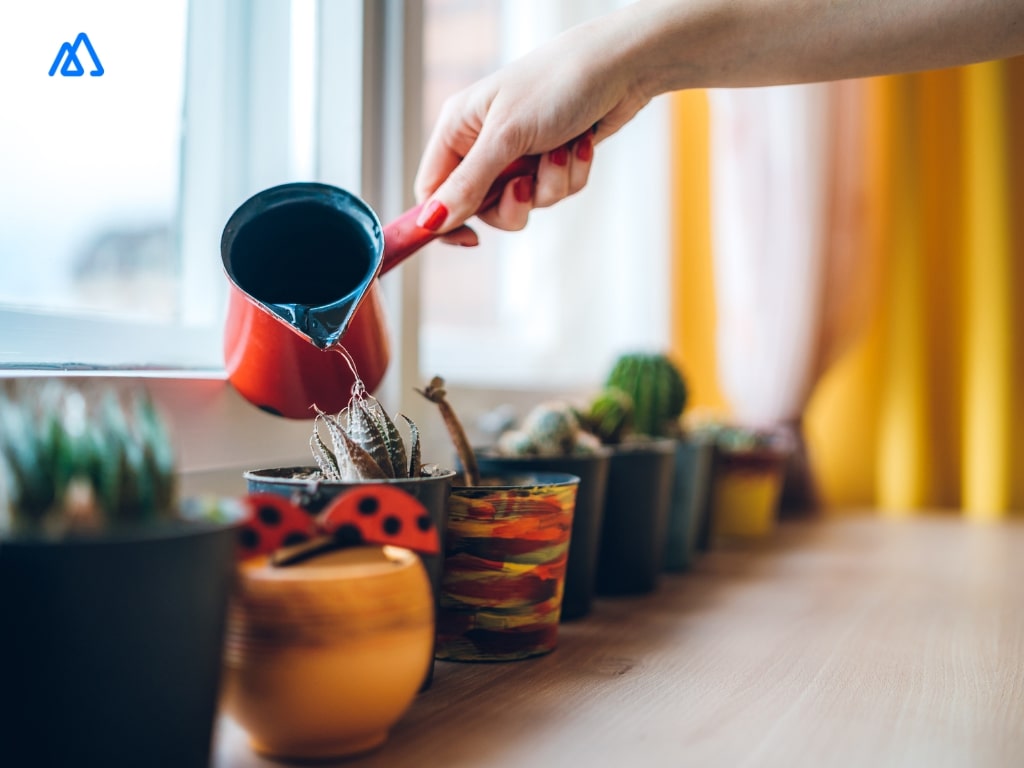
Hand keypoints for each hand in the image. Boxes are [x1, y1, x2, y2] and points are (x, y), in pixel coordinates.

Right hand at [413, 15, 652, 243]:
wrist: (620, 66)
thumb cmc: (556, 85)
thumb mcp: (506, 136)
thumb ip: (468, 183)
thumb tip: (430, 222)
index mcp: (458, 129)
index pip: (432, 190)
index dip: (445, 219)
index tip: (470, 239)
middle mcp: (483, 143)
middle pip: (481, 207)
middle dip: (513, 203)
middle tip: (527, 185)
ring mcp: (518, 153)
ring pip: (523, 205)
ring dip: (549, 185)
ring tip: (562, 150)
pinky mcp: (550, 160)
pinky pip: (553, 193)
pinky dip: (570, 175)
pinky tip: (580, 143)